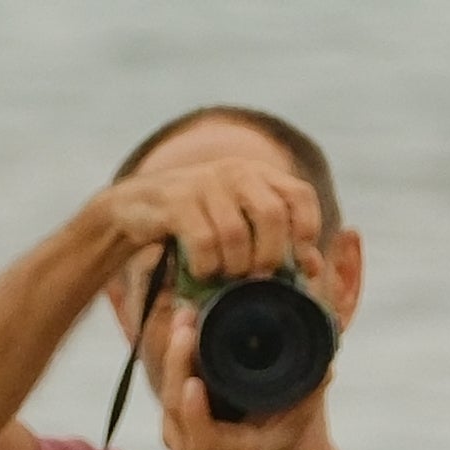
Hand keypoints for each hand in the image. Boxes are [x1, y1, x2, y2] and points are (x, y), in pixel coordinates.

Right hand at [104, 150, 327, 301]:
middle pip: (271, 215)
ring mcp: (204, 183)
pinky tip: (202, 272)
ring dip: (234, 265)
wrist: (135, 208)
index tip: (299, 261)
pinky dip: (206, 266)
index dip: (307, 229)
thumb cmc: (198, 220)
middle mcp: (235, 171)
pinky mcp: (175, 200)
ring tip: (227, 276)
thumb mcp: (240, 221)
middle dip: (269, 255)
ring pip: (235, 233)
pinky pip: (202, 241)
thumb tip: (314, 266)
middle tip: (259, 277)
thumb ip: (277, 239)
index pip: (300, 195)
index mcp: (258, 173)